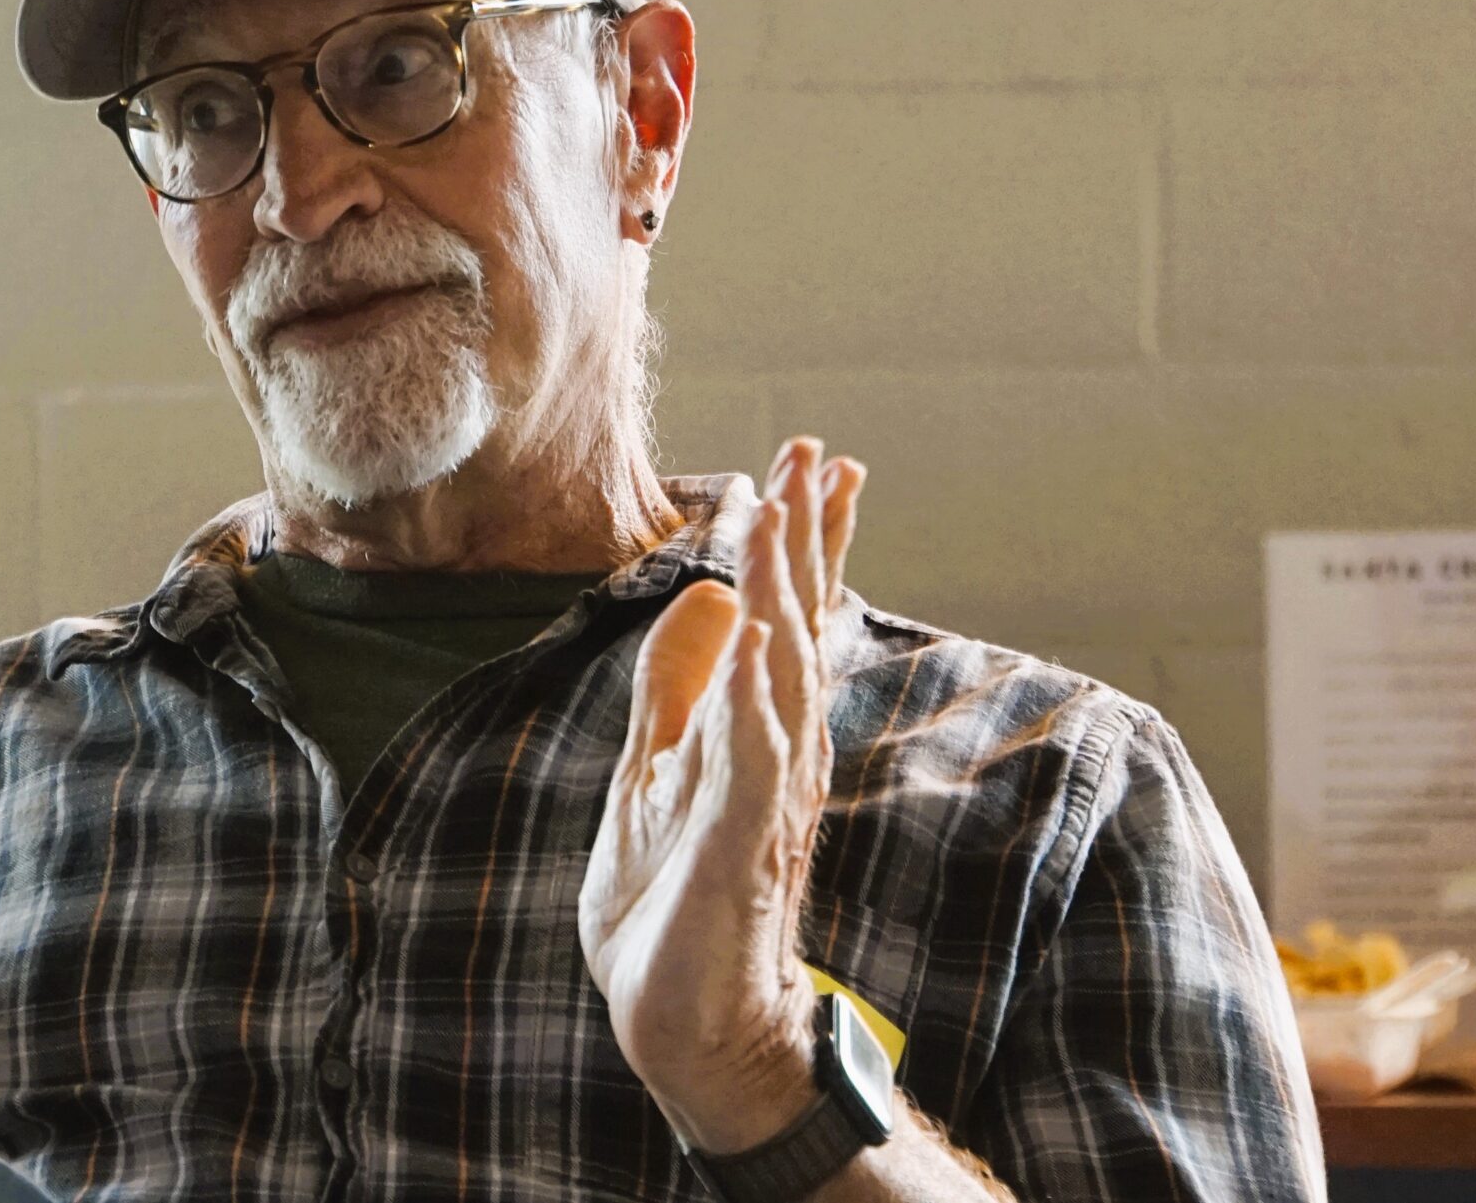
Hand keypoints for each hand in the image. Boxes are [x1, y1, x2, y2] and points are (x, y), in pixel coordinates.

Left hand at [579, 436, 865, 1153]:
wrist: (686, 1022)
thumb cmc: (675, 904)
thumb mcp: (655, 768)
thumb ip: (676, 686)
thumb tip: (707, 591)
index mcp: (752, 731)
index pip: (786, 615)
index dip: (801, 539)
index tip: (814, 461)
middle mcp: (774, 752)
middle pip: (797, 623)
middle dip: (806, 536)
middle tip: (820, 452)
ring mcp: (761, 796)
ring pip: (783, 672)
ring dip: (788, 589)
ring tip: (791, 510)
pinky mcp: (738, 844)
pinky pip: (756, 758)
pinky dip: (761, 695)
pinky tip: (764, 637)